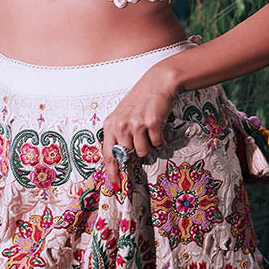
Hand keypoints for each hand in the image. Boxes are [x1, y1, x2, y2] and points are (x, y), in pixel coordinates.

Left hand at [100, 64, 178, 190]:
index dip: (112, 172)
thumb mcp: (122, 116)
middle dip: (136, 155)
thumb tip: (122, 161)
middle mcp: (120, 125)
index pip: (108, 154)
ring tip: (150, 133)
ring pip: (143, 152)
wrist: (156, 83)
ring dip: (149, 147)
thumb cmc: (139, 102)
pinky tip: (159, 130)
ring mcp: (135, 124)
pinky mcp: (151, 123)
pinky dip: (160, 141)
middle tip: (142, 144)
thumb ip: (119, 136)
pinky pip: (157, 144)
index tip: (115, 185)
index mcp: (110, 125)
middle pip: (127, 156)